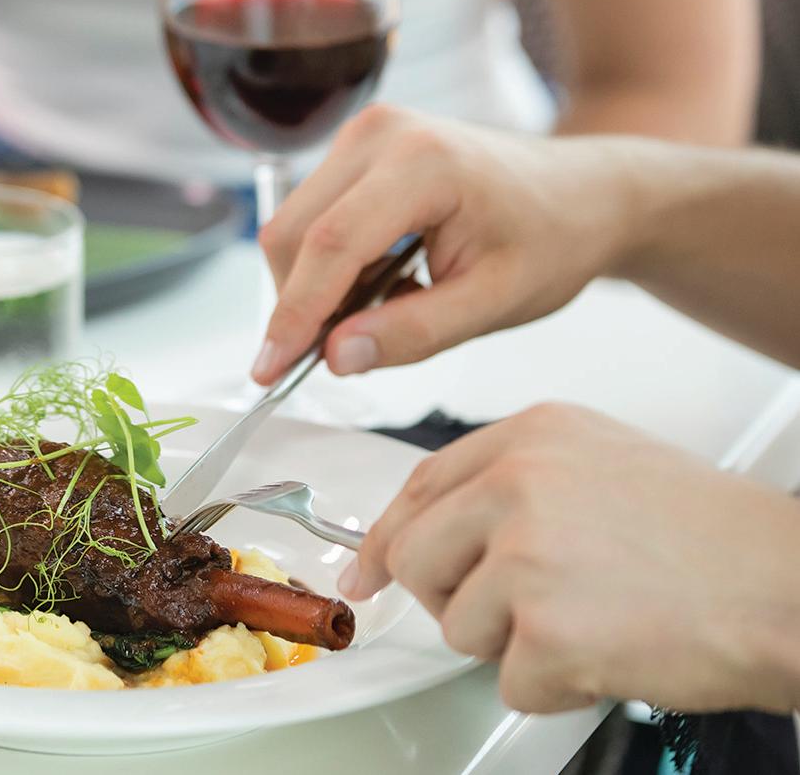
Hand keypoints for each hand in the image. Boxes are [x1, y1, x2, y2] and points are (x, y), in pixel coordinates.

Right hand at [252, 105, 636, 384]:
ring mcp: (364, 134)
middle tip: (341, 354)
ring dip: (316, 285)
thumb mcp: (494, 303)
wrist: (582, 192)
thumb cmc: (552, 241)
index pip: (330, 245)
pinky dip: (328, 265)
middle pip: (294, 234)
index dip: (293, 314)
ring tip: (385, 308)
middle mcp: (381, 134)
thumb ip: (414, 333)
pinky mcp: (356, 147)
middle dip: (300, 304)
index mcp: (424, 163)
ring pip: (293, 228)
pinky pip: (310, 217)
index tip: (269, 372)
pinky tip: (382, 281)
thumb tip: (335, 356)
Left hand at [341, 403, 799, 713]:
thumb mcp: (599, 463)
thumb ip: (510, 485)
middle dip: (452, 598)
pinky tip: (610, 649)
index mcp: (528, 436)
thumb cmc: (710, 536)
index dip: (386, 538)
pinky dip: (555, 685)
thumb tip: (429, 530)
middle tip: (518, 609)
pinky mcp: (546, 629)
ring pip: (458, 626)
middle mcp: (517, 484)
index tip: (365, 572)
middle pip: (414, 559)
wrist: (789, 585)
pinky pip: (509, 681)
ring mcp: (526, 555)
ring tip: (591, 617)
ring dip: (515, 644)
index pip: (419, 487)